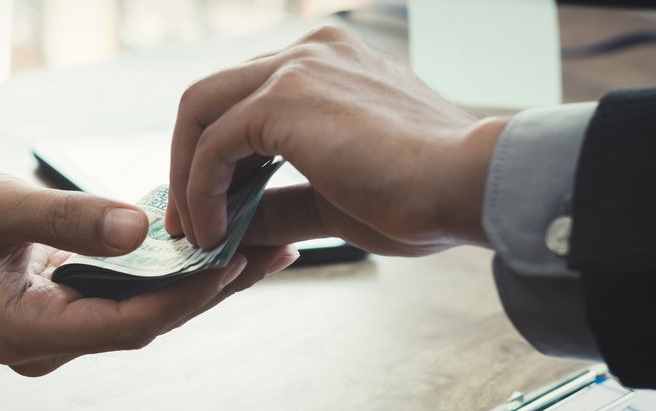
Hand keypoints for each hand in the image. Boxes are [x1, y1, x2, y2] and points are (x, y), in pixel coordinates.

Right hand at [0, 160, 297, 375]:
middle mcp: (43, 341)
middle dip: (209, 288)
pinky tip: (192, 245)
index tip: (237, 261)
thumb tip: (141, 231)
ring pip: (137, 309)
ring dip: (191, 279)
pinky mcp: (51, 303)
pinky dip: (157, 270)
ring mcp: (48, 326)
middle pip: (145, 320)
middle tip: (271, 252)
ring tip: (251, 247)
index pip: (129, 322)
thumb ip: (67, 221)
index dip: (188, 295)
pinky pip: (118, 293)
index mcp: (26, 331)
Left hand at [166, 25, 509, 255]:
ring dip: (187, 176)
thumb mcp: (333, 199)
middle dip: (189, 162)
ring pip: (200, 112)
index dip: (217, 155)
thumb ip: (279, 204)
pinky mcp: (283, 98)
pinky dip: (201, 190)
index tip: (213, 204)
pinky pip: (214, 145)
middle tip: (189, 219)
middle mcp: (307, 53)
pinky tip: (215, 231)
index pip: (245, 100)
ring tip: (197, 232)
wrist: (468, 185)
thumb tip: (234, 227)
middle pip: (211, 98)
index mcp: (326, 65)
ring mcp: (294, 67)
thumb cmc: (421, 195)